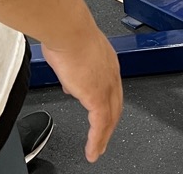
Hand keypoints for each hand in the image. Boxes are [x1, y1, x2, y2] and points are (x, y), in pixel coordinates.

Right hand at [42, 31, 122, 161]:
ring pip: (110, 118)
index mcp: (106, 62)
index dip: (107, 102)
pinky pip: (100, 125)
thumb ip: (72, 69)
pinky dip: (97, 140)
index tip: (102, 113)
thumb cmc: (67, 33)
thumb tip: (70, 81)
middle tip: (104, 137)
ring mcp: (106, 86)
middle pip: (115, 105)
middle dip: (110, 123)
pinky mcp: (97, 98)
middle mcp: (111, 74)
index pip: (110, 88)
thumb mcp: (70, 52)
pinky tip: (93, 151)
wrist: (69, 31)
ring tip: (98, 150)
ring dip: (104, 136)